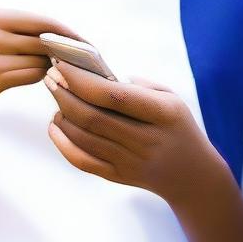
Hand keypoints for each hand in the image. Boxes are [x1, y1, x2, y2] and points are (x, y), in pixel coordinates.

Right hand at [0, 11, 81, 128]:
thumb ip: (18, 31)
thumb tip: (67, 36)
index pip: (42, 20)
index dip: (68, 33)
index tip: (87, 44)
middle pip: (45, 39)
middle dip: (65, 51)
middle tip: (81, 61)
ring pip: (40, 58)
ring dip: (49, 66)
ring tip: (46, 69)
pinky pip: (32, 75)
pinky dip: (39, 77)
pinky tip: (34, 77)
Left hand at [44, 61, 224, 202]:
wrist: (191, 175)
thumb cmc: (178, 127)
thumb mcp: (173, 99)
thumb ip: (140, 86)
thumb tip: (100, 76)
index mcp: (162, 113)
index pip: (113, 95)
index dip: (82, 80)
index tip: (63, 65)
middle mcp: (146, 139)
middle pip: (92, 117)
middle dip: (64, 94)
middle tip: (50, 78)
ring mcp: (131, 161)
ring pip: (83, 137)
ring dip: (62, 115)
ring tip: (56, 98)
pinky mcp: (118, 176)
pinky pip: (82, 160)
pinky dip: (62, 142)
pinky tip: (56, 125)